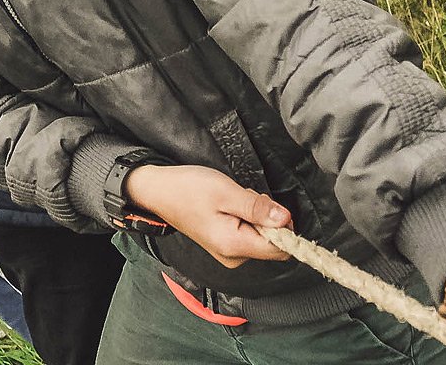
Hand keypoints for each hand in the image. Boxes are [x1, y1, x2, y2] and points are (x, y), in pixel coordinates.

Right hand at [124, 164, 291, 267]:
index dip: (285, 227)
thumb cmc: (187, 189)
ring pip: (261, 237)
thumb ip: (258, 208)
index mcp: (234, 246)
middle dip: (267, 218)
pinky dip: (247, 218)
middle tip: (245, 197)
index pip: (280, 249)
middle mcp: (233, 256)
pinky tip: (230, 205)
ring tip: (233, 199)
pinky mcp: (225, 245)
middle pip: (272, 244)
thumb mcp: (226, 192)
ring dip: (256, 215)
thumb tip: (286, 220)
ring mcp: (228, 253)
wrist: (158, 191)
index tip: (272, 207)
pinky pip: (249, 235)